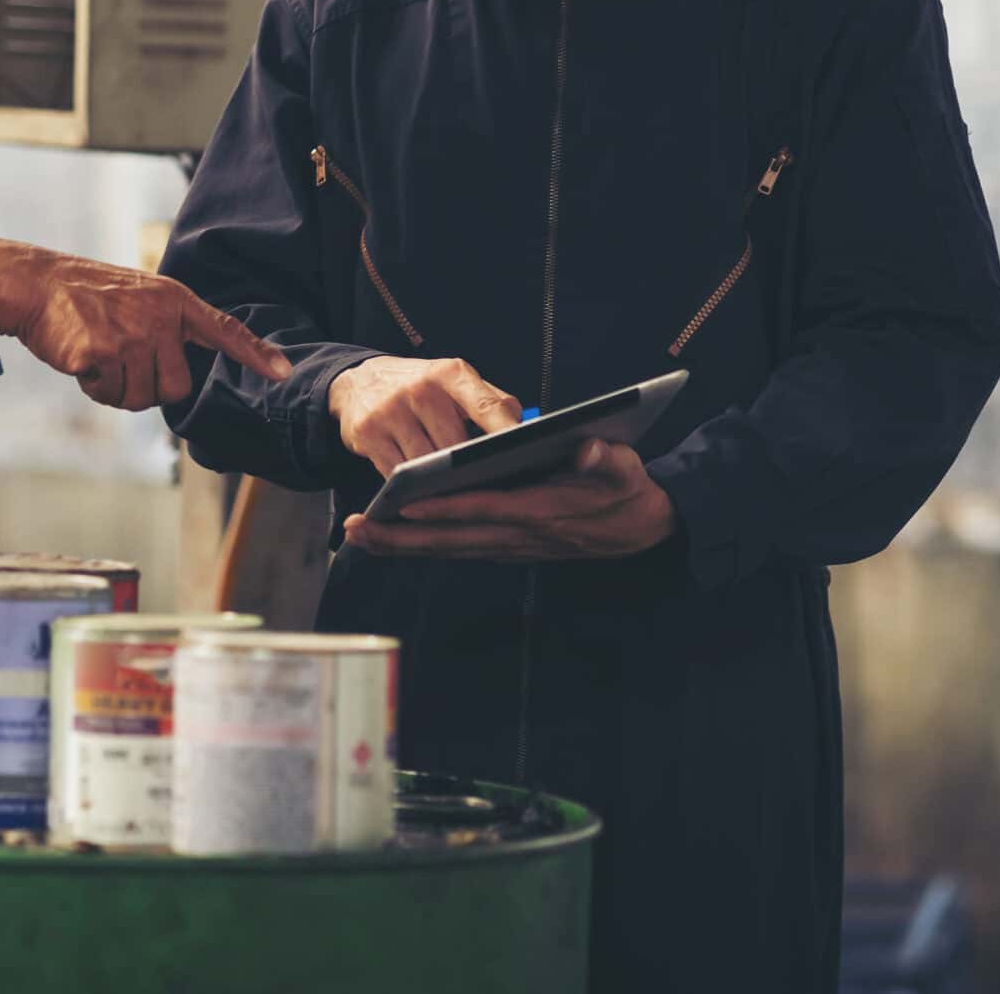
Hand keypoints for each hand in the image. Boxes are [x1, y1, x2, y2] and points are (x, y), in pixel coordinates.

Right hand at [11, 251, 293, 410]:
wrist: (37, 285)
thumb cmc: (85, 298)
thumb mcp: (137, 298)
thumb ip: (165, 329)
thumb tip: (181, 379)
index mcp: (174, 301)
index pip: (224, 330)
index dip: (254, 353)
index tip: (283, 372)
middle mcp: (160, 317)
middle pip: (177, 388)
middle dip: (148, 388)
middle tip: (120, 361)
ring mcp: (133, 335)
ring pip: (141, 399)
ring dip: (116, 389)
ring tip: (98, 354)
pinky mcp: (104, 354)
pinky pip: (109, 396)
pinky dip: (93, 387)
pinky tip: (81, 358)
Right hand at [328, 356, 521, 474]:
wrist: (358, 380)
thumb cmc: (420, 386)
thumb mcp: (454, 381)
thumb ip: (491, 401)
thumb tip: (525, 428)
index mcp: (450, 373)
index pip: (487, 406)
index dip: (507, 434)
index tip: (526, 455)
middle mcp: (420, 388)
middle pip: (456, 447)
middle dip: (468, 468)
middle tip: (478, 482)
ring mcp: (390, 411)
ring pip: (426, 465)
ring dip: (437, 480)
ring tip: (446, 485)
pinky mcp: (367, 434)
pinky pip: (397, 473)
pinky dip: (409, 484)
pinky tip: (415, 484)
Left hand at [339, 439, 677, 560]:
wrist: (643, 528)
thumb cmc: (628, 490)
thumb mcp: (626, 469)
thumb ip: (604, 459)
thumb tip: (585, 449)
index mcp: (543, 511)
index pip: (484, 509)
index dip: (444, 508)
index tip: (404, 503)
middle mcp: (520, 536)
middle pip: (452, 538)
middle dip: (402, 536)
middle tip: (356, 529)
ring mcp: (511, 546)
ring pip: (448, 548)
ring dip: (404, 545)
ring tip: (359, 534)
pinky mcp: (507, 547)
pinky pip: (457, 549)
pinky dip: (424, 545)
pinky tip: (395, 539)